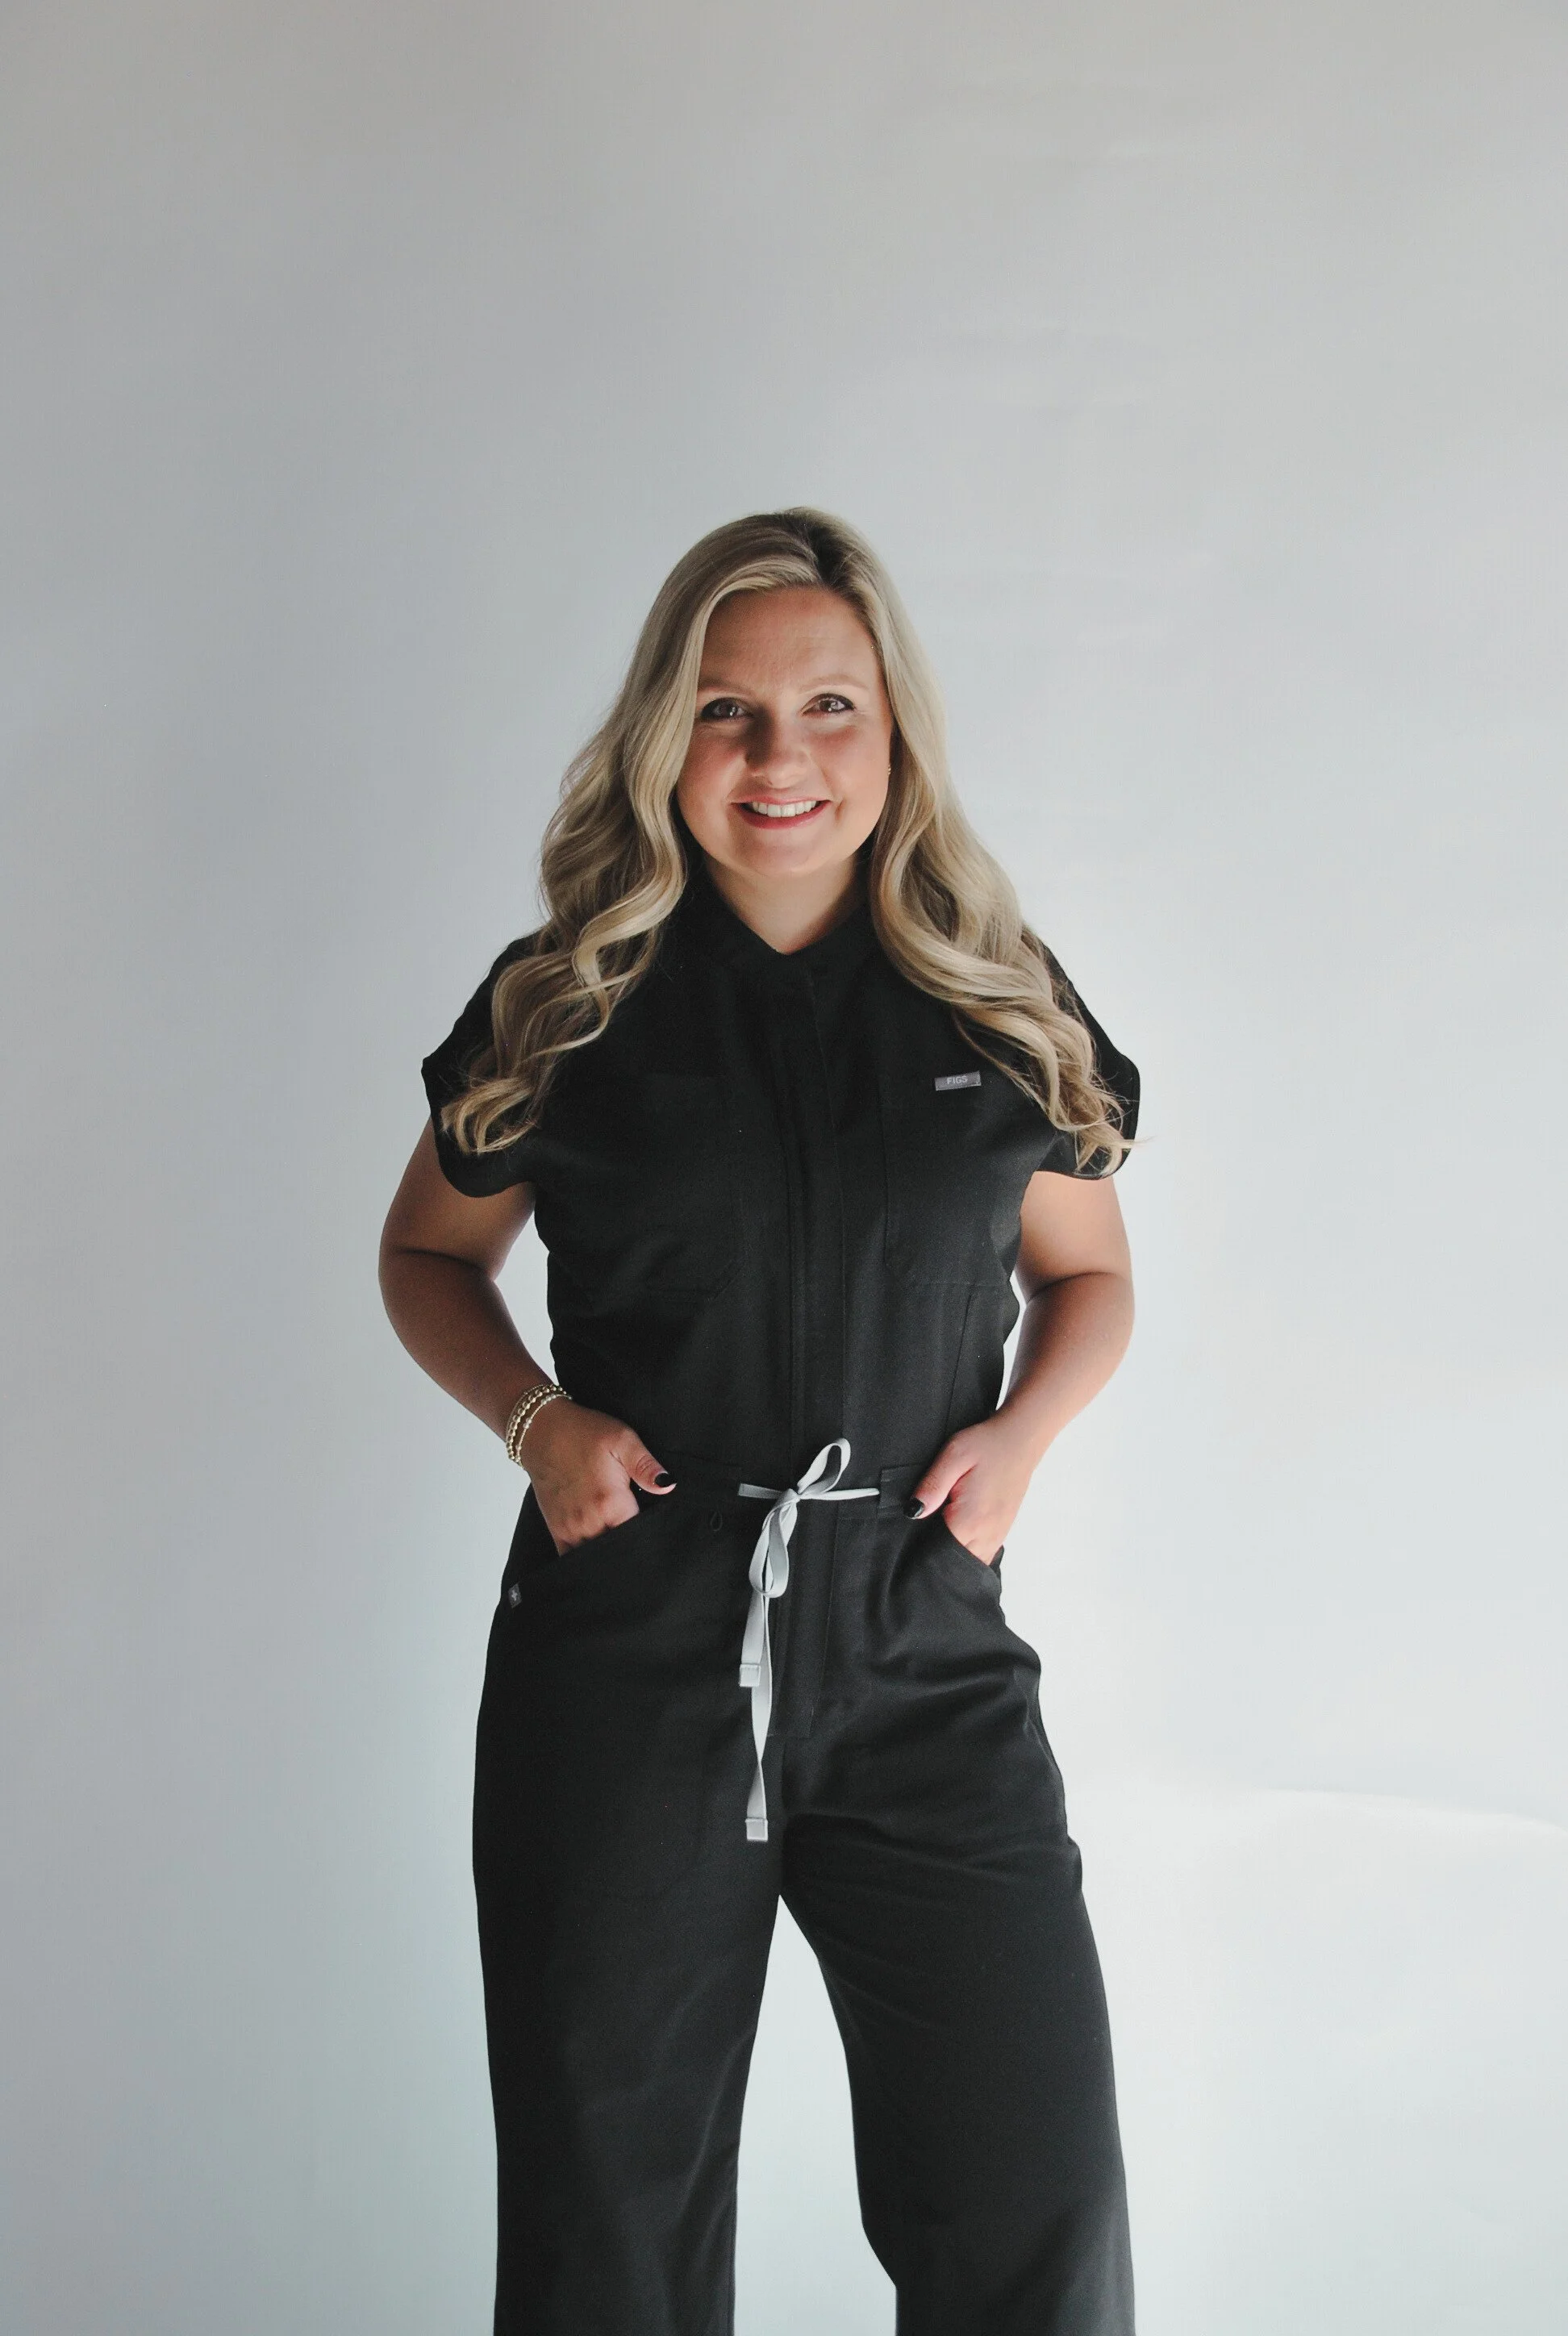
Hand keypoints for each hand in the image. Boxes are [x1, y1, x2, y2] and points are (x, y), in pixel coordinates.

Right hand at [518, 1399, 674, 1552]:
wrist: (541, 1430)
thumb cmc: (583, 1433)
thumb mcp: (622, 1439)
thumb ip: (646, 1465)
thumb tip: (668, 1486)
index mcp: (611, 1504)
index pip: (638, 1536)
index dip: (650, 1534)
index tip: (657, 1529)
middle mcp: (590, 1522)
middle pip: (619, 1550)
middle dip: (631, 1544)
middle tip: (639, 1531)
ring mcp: (571, 1529)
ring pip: (597, 1556)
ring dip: (610, 1551)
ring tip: (619, 1536)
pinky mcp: (557, 1530)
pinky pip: (572, 1557)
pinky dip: (585, 1557)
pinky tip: (596, 1547)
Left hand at [905, 1410, 1038, 1564]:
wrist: (1020, 1439)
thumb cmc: (987, 1444)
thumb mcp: (953, 1455)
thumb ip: (932, 1485)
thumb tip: (913, 1511)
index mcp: (971, 1519)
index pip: (941, 1555)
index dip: (923, 1551)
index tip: (913, 1540)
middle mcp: (987, 1534)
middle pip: (956, 1563)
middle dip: (937, 1556)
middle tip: (924, 1534)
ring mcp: (997, 1535)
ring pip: (971, 1562)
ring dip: (954, 1554)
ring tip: (940, 1532)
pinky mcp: (1002, 1531)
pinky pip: (982, 1553)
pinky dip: (968, 1550)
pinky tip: (958, 1532)